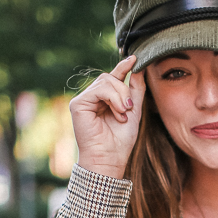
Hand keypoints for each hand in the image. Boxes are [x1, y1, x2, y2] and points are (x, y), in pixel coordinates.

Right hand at [69, 54, 145, 177]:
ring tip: (123, 113)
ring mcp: (84, 100)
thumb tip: (138, 65)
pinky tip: (117, 112)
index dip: (123, 67)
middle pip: (110, 77)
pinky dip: (112, 98)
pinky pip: (99, 89)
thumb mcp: (134, 111)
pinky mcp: (78, 104)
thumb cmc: (120, 141)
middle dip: (124, 91)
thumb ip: (135, 89)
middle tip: (130, 108)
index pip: (113, 78)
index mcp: (103, 100)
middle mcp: (92, 98)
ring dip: (120, 96)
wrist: (110, 159)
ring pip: (105, 81)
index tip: (134, 58)